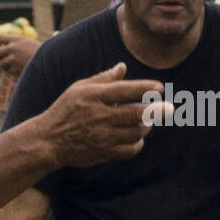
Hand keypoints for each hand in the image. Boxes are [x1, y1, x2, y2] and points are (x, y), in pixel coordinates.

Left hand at [0, 35, 39, 76]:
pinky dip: (12, 72)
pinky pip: (9, 71)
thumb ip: (18, 44)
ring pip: (1, 63)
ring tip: (10, 67)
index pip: (0, 38)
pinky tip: (17, 71)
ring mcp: (15, 58)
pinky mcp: (17, 68)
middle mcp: (14, 47)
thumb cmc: (42, 52)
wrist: (51, 59)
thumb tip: (6, 47)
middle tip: (1, 59)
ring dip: (4, 66)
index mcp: (17, 39)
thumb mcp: (29, 43)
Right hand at [39, 63, 167, 167]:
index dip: (145, 88)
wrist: (48, 141)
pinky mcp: (104, 153)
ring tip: (149, 121)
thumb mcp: (79, 88)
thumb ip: (103, 79)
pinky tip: (137, 137)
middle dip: (156, 111)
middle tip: (171, 109)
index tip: (160, 87)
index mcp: (94, 97)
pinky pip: (129, 149)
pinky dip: (138, 143)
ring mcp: (102, 136)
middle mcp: (100, 116)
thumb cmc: (65, 110)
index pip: (125, 90)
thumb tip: (123, 67)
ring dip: (146, 126)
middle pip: (135, 113)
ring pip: (135, 132)